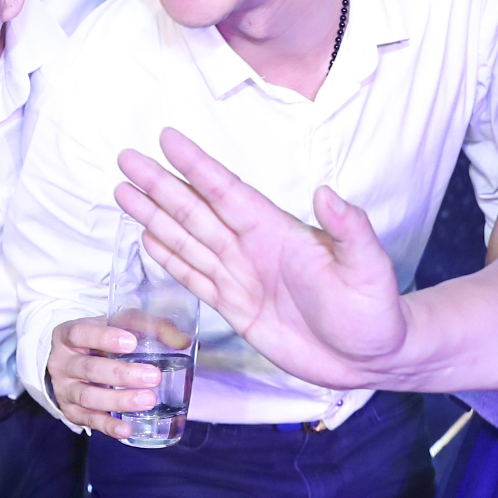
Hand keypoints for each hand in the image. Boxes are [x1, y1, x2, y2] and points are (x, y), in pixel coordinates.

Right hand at [44, 319, 162, 439]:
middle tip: (154, 376)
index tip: (131, 342)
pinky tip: (126, 428)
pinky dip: (108, 425)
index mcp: (68, 335)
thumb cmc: (99, 340)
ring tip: (148, 400)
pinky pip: (89, 420)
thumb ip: (147, 326)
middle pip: (90, 369)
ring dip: (120, 400)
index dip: (104, 337)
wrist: (71, 362)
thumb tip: (182, 341)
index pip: (81, 333)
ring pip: (89, 396)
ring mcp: (65, 389)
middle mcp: (62, 363)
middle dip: (122, 374)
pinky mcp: (71, 411)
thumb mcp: (116, 326)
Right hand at [114, 129, 408, 388]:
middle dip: (159, 184)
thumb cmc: (375, 311)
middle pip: (195, 210)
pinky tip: (148, 238)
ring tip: (123, 191)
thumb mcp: (369, 268)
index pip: (227, 192)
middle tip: (126, 157)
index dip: (197, 166)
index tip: (168, 139)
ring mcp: (241, 277)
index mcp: (277, 231)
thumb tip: (327, 193)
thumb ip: (349, 230)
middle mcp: (252, 248)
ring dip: (154, 216)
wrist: (371, 359)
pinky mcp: (235, 308)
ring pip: (187, 239)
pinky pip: (194, 277)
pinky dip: (169, 258)